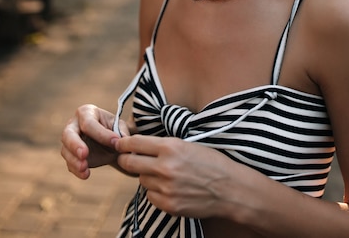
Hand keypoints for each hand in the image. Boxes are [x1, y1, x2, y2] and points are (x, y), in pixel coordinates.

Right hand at [61, 104, 128, 179]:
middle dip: (75, 144)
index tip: (116, 142)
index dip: (101, 134)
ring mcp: (69, 141)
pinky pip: (69, 164)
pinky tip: (86, 174)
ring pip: (65, 151)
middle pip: (68, 134)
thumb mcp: (120, 127)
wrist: (110, 144)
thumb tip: (123, 140)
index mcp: (86, 112)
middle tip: (84, 154)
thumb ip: (122, 131)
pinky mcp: (70, 156)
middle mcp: (73, 125)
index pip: (89, 124)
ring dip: (74, 161)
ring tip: (85, 168)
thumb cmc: (114, 130)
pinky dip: (76, 170)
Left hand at [115, 135, 230, 218]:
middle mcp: (165, 167)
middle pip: (130, 163)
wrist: (230, 188)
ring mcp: (166, 188)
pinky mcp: (168, 205)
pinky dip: (156, 191)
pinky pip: (151, 196)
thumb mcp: (189, 144)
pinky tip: (170, 187)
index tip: (117, 143)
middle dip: (126, 159)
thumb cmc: (211, 162)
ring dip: (147, 176)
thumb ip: (165, 145)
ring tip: (163, 173)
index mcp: (171, 147)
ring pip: (141, 180)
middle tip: (128, 158)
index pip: (135, 143)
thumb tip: (141, 145)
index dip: (123, 143)